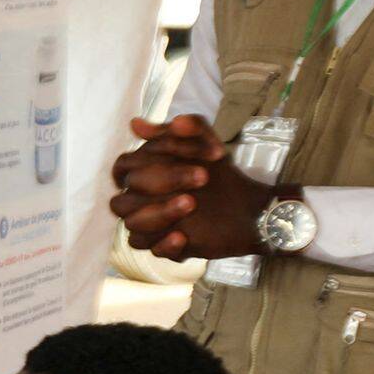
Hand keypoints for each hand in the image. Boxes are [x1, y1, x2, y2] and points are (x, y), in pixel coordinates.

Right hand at [109, 113, 272, 260]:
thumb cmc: (222, 175)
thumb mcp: (207, 145)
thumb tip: (136, 123)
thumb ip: (182, 128)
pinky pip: (151, 249)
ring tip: (192, 203)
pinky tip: (183, 236)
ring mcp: (154, 225)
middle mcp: (143, 201)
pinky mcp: (168, 246)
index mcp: (145, 173)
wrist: (251, 208)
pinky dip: (164, 244)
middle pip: (122, 199)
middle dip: (159, 184)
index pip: (122, 168)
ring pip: (131, 226)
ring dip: (160, 214)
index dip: (141, 162)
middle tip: (201, 176)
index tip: (171, 156)